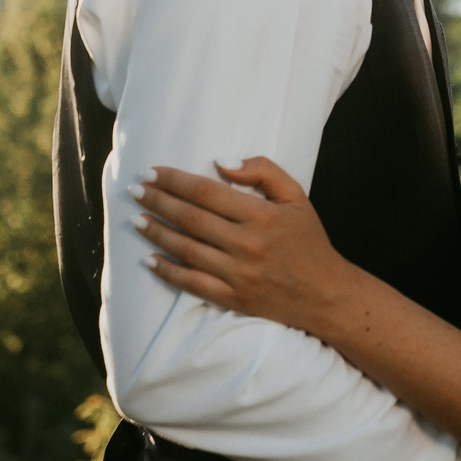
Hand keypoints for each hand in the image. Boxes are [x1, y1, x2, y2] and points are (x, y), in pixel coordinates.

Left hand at [135, 158, 352, 336]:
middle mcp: (247, 244)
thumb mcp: (296, 196)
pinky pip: (192, 284)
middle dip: (157, 201)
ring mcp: (238, 274)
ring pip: (186, 250)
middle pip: (190, 219)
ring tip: (135, 219)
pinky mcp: (233, 298)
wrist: (326, 294)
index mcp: (262, 215)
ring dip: (156, 233)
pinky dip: (168, 271)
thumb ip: (263, 171)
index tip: (152, 171)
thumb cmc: (309, 241)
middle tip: (134, 190)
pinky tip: (150, 259)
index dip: (175, 180)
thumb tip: (222, 161)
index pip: (207, 192)